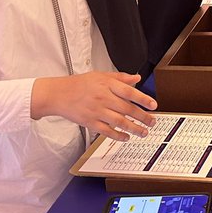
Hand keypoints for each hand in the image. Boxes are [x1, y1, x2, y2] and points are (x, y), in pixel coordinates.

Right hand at [31, 72, 156, 140]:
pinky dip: (118, 135)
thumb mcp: (100, 75)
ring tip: (144, 132)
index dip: (143, 99)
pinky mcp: (90, 122)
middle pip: (127, 109)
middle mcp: (103, 98)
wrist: (58, 94)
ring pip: (119, 122)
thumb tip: (136, 78)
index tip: (154, 105)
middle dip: (143, 117)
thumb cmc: (79, 84)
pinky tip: (126, 137)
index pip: (129, 92)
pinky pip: (107, 131)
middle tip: (152, 122)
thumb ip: (120, 77)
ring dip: (134, 128)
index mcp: (107, 85)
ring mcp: (96, 111)